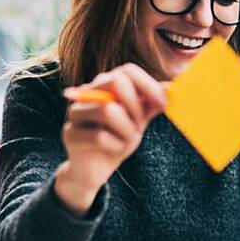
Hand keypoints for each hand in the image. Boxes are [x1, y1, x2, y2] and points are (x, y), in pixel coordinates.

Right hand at [54, 63, 166, 215]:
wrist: (93, 170)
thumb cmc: (115, 141)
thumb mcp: (137, 122)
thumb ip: (150, 104)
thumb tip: (169, 86)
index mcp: (105, 85)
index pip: (127, 70)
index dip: (148, 85)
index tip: (163, 104)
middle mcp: (87, 93)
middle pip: (114, 81)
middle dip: (135, 106)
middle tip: (139, 125)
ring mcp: (75, 112)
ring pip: (107, 110)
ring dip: (126, 129)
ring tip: (127, 140)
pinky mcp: (70, 134)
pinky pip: (99, 136)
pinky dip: (115, 145)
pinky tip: (114, 150)